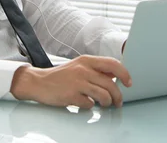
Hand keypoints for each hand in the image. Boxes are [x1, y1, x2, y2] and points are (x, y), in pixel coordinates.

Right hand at [10, 55, 131, 108]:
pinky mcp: (71, 95)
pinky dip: (90, 107)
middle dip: (118, 96)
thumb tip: (116, 76)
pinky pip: (89, 104)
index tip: (128, 83)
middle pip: (111, 84)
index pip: (113, 64)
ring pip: (103, 95)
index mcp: (87, 60)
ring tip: (104, 104)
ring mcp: (77, 82)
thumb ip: (95, 69)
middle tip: (118, 101)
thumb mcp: (79, 66)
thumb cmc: (60, 76)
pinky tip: (85, 104)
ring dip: (106, 103)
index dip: (124, 74)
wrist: (38, 82)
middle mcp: (83, 69)